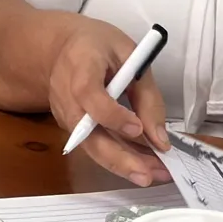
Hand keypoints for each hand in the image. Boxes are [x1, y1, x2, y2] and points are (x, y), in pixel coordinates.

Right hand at [47, 17, 170, 186]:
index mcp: (80, 64)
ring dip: (121, 164)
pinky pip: (92, 145)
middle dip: (117, 157)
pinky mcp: (68, 126)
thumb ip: (147, 97)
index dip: (110, 114)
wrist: (64, 46)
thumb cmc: (101, 46)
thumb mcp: (132, 57)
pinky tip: (142, 165)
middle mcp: (64, 92)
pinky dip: (117, 158)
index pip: (88, 93)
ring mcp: (62, 111)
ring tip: (153, 175)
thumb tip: (160, 141)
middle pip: (85, 131)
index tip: (137, 128)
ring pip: (88, 146)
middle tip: (147, 175)